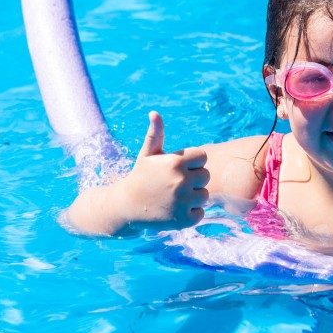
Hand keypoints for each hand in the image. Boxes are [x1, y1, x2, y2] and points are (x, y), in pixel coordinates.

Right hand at [117, 111, 209, 228]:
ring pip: (204, 195)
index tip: (177, 168)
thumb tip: (154, 113)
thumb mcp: (148, 154)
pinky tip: (174, 209)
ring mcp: (183, 202)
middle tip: (174, 184)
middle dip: (193, 179)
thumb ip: (156, 133)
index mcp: (176, 162)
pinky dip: (191, 213)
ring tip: (174, 197)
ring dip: (193, 197)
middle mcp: (181, 181)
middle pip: (205, 176)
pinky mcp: (184, 220)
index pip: (202, 157)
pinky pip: (201, 213)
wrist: (126, 206)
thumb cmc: (141, 176)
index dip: (191, 162)